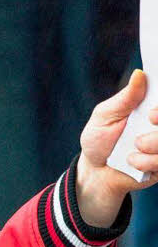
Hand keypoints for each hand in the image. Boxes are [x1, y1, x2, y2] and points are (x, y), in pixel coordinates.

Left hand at [77, 70, 157, 226]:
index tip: (152, 110)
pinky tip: (133, 162)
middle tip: (150, 120)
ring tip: (135, 146)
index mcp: (152, 108)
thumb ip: (125, 98)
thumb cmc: (99, 140)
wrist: (95, 172)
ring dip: (154, 143)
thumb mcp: (105, 116)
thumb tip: (139, 74)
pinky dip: (148, 162)